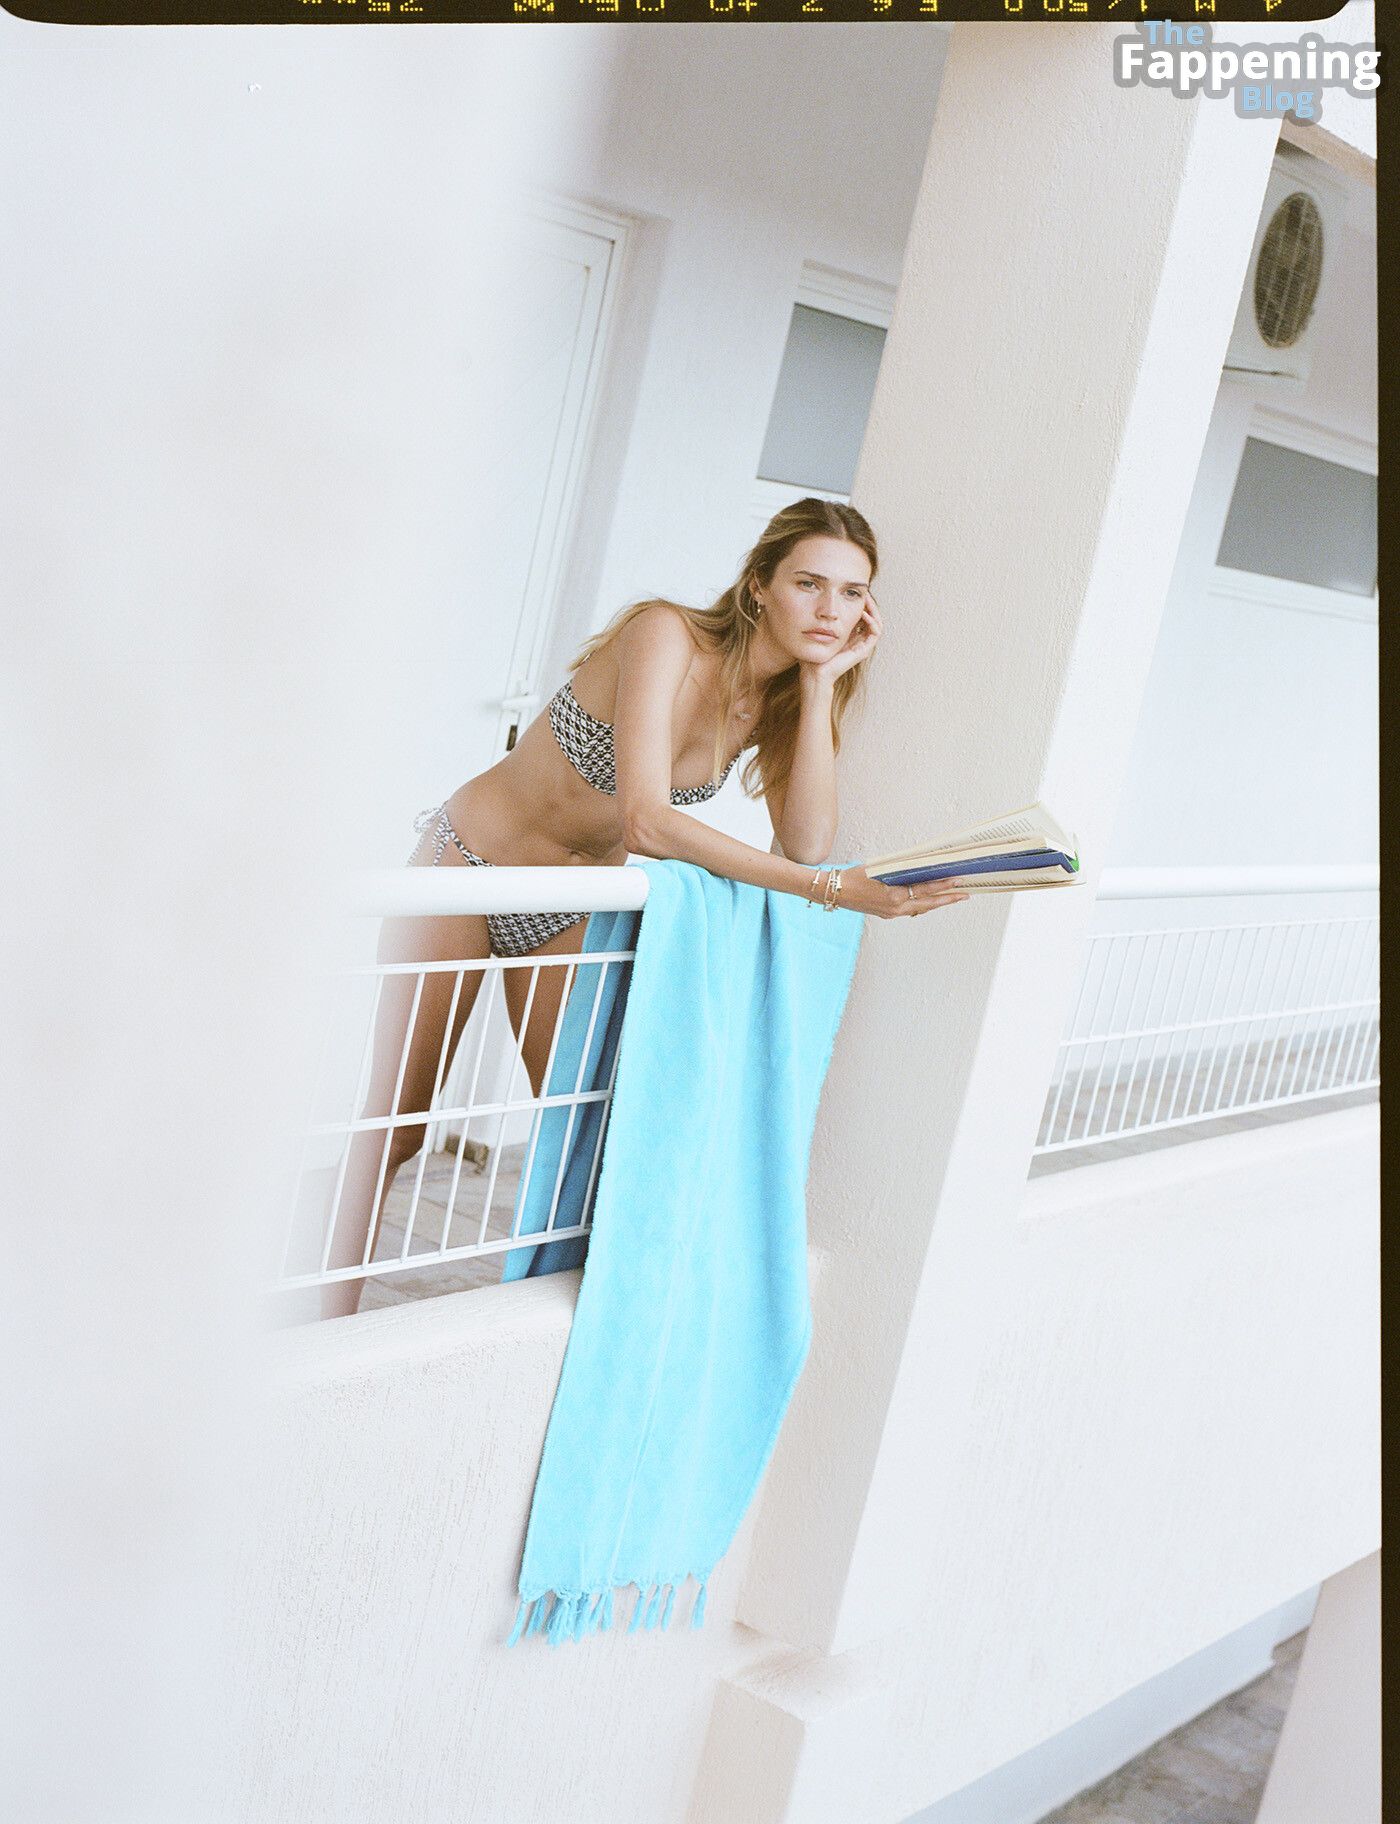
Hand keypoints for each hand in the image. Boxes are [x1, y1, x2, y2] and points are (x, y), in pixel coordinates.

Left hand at [800, 598, 881, 687]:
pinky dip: (871, 621)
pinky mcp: (863, 651)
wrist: (814, 672)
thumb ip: (825, 619)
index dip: (862, 603)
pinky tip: (862, 613)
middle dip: (869, 604)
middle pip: (872, 617)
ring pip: (877, 623)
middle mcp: (858, 640)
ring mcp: (862, 646)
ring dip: (873, 610)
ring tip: (866, 599)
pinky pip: (875, 633)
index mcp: (850, 636)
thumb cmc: (813, 653)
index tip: (856, 592)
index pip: (863, 616)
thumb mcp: (819, 630)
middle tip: (864, 592)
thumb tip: (824, 602)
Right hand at [821, 866, 970, 918]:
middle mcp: (895, 908)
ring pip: (921, 909)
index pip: (924, 890)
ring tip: (953, 897)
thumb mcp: (878, 869)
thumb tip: (919, 867)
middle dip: (947, 898)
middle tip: (965, 894)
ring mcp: (891, 913)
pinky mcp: (887, 914)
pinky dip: (923, 905)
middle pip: (928, 904)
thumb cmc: (852, 877)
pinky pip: (910, 910)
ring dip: (937, 903)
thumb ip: (899, 871)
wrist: (833, 892)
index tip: (957, 881)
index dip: (942, 886)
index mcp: (894, 897)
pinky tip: (930, 901)